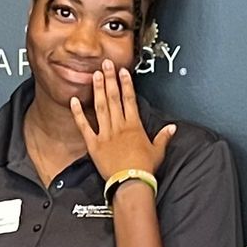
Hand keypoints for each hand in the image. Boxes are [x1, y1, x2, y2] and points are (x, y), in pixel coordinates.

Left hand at [70, 60, 176, 187]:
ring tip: (94, 75)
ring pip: (101, 107)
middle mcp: (119, 126)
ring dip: (98, 90)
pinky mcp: (94, 144)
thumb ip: (163, 137)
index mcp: (134, 126)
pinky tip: (74, 101)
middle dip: (110, 79)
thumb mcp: (157, 151)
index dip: (126, 83)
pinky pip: (84, 126)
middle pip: (114, 98)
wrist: (131, 182)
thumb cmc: (144, 169)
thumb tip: (172, 128)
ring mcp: (105, 134)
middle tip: (106, 64)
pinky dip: (78, 114)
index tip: (122, 71)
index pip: (129, 99)